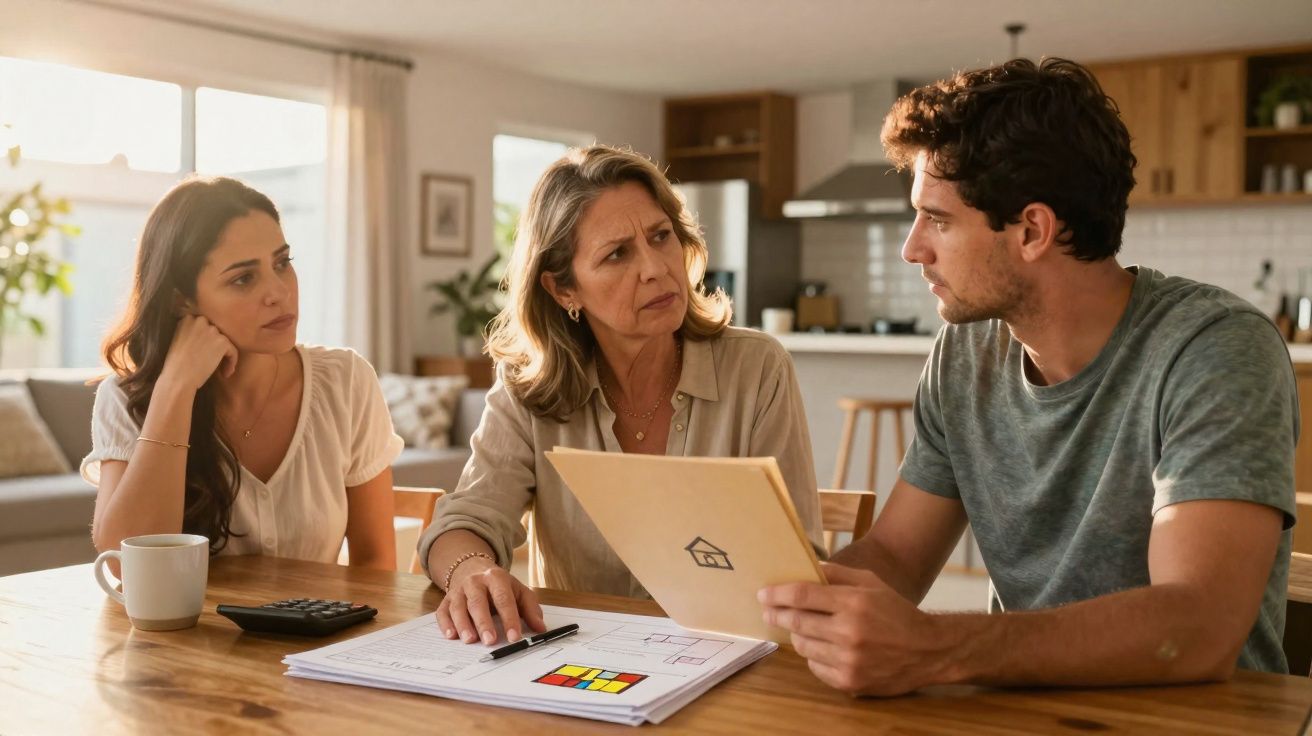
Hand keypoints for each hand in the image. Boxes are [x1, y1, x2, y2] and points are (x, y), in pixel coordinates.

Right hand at [159, 314, 238, 391]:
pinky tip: (225, 374)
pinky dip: (231, 362)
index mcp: (187, 319)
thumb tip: (208, 337)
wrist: (178, 378)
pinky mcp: (222, 342)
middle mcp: (200, 321)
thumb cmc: (176, 365)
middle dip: (216, 346)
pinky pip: (233, 351)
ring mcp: (212, 330)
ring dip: (224, 356)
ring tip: (220, 370)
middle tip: (212, 361)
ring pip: (225, 342)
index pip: (204, 325)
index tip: (205, 352)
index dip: (207, 339)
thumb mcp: (179, 341)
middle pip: (215, 332)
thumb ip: (192, 333)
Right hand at [435, 557, 546, 645]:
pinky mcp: (446, 600)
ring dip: (463, 624)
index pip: (503, 599)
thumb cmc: (499, 585)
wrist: (472, 568)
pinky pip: (443, 612)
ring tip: (470, 640)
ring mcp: (458, 591)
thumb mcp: (518, 591)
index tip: (515, 636)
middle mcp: (475, 582)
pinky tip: (451, 635)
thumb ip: (531, 609)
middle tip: (490, 641)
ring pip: (458, 607)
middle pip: (478, 602)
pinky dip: (445, 624)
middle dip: (484, 623)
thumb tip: (541, 628)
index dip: (509, 618)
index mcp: (496, 578)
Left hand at [759, 562, 944, 696]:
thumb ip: (837, 575)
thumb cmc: (896, 612)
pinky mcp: (850, 682)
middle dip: (778, 615)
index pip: (802, 596)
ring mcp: (849, 661)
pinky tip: (823, 648)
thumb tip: (806, 569)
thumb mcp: (871, 583)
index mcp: (854, 603)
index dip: (777, 594)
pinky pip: (815, 668)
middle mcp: (849, 633)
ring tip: (801, 628)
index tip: (763, 594)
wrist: (928, 651)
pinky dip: (814, 657)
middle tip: (768, 610)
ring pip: (803, 647)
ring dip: (798, 636)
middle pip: (797, 622)